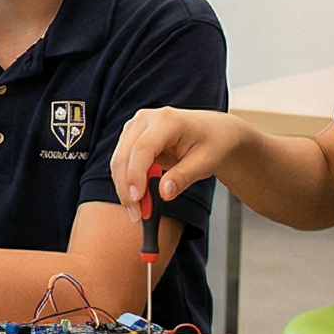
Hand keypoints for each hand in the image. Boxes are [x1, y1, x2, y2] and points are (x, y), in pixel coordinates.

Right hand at [108, 107, 246, 221]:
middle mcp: (146, 119)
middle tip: (136, 214)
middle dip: (126, 188)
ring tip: (138, 211)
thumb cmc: (213, 143)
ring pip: (118, 161)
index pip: (142, 149)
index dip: (136, 175)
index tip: (137, 200)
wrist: (214, 131)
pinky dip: (127, 183)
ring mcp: (136, 127)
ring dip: (124, 188)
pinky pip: (122, 163)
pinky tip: (139, 199)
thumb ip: (183, 177)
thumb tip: (164, 194)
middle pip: (124, 156)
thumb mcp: (205, 162)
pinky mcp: (132, 138)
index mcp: (167, 120)